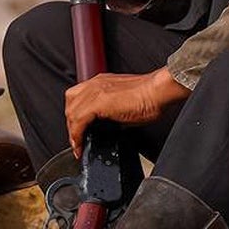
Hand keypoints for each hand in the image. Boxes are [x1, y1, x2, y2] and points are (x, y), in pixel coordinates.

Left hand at [64, 67, 190, 155]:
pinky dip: (76, 135)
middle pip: (70, 104)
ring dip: (72, 132)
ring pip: (71, 113)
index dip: (75, 116)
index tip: (79, 132)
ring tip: (78, 146)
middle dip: (71, 124)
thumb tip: (110, 127)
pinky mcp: (98, 102)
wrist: (158, 92)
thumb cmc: (150, 96)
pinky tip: (80, 145)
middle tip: (77, 140)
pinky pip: (78, 121)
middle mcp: (96, 84)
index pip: (78, 98)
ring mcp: (96, 91)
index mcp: (102, 82)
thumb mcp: (126, 104)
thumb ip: (113, 113)